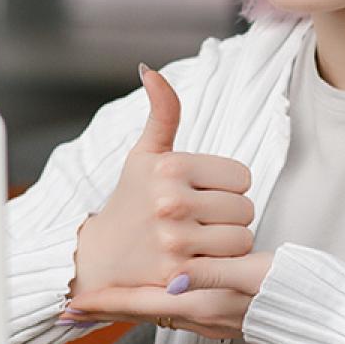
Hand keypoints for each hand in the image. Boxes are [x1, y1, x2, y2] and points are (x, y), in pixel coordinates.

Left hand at [59, 250, 274, 338]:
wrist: (318, 312)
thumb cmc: (289, 290)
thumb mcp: (252, 277)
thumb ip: (213, 276)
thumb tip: (175, 276)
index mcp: (202, 304)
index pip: (141, 306)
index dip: (108, 303)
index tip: (73, 304)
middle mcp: (200, 315)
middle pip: (142, 311)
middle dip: (109, 307)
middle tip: (75, 306)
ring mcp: (210, 317)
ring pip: (156, 310)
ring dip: (129, 303)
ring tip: (105, 295)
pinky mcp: (220, 313)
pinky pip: (174, 310)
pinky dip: (153, 303)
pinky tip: (153, 291)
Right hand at [68, 64, 256, 298]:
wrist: (98, 260)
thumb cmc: (130, 201)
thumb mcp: (144, 154)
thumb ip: (161, 113)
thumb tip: (150, 69)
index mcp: (170, 167)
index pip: (242, 176)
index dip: (227, 187)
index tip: (202, 194)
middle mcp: (172, 202)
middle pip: (246, 208)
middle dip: (228, 216)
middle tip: (200, 220)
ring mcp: (175, 240)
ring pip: (243, 237)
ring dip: (228, 242)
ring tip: (201, 241)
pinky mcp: (180, 275)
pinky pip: (231, 265)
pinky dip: (222, 266)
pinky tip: (200, 261)